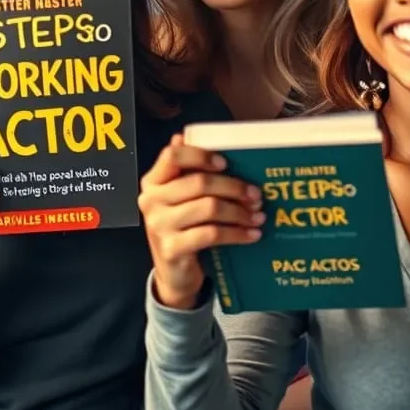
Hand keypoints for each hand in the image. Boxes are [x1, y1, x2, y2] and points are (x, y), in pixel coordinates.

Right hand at [138, 134, 263, 308]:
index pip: (172, 156)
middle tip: (255, 194)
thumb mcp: (179, 199)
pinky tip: (252, 234)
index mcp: (152, 182)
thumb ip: (184, 171)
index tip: (225, 162)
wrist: (173, 274)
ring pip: (209, 208)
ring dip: (239, 211)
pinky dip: (237, 233)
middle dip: (233, 187)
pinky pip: (212, 234)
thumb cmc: (181, 228)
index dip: (200, 156)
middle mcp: (151, 200)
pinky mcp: (173, 248)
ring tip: (258, 215)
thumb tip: (183, 135)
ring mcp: (159, 225)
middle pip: (198, 182)